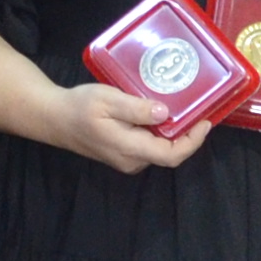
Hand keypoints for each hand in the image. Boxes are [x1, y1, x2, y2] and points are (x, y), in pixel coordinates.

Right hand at [46, 82, 205, 175]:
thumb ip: (136, 109)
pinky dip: (160, 132)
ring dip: (173, 132)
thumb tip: (165, 113)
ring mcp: (127, 160)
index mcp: (130, 149)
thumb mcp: (108, 100)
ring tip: (183, 108)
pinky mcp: (123, 154)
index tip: (206, 121)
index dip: (193, 141)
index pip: (172, 155)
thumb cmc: (79, 106)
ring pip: (159, 150)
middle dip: (187, 134)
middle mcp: (132, 160)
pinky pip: (149, 146)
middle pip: (169, 153)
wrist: (54, 118)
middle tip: (198, 109)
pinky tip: (161, 113)